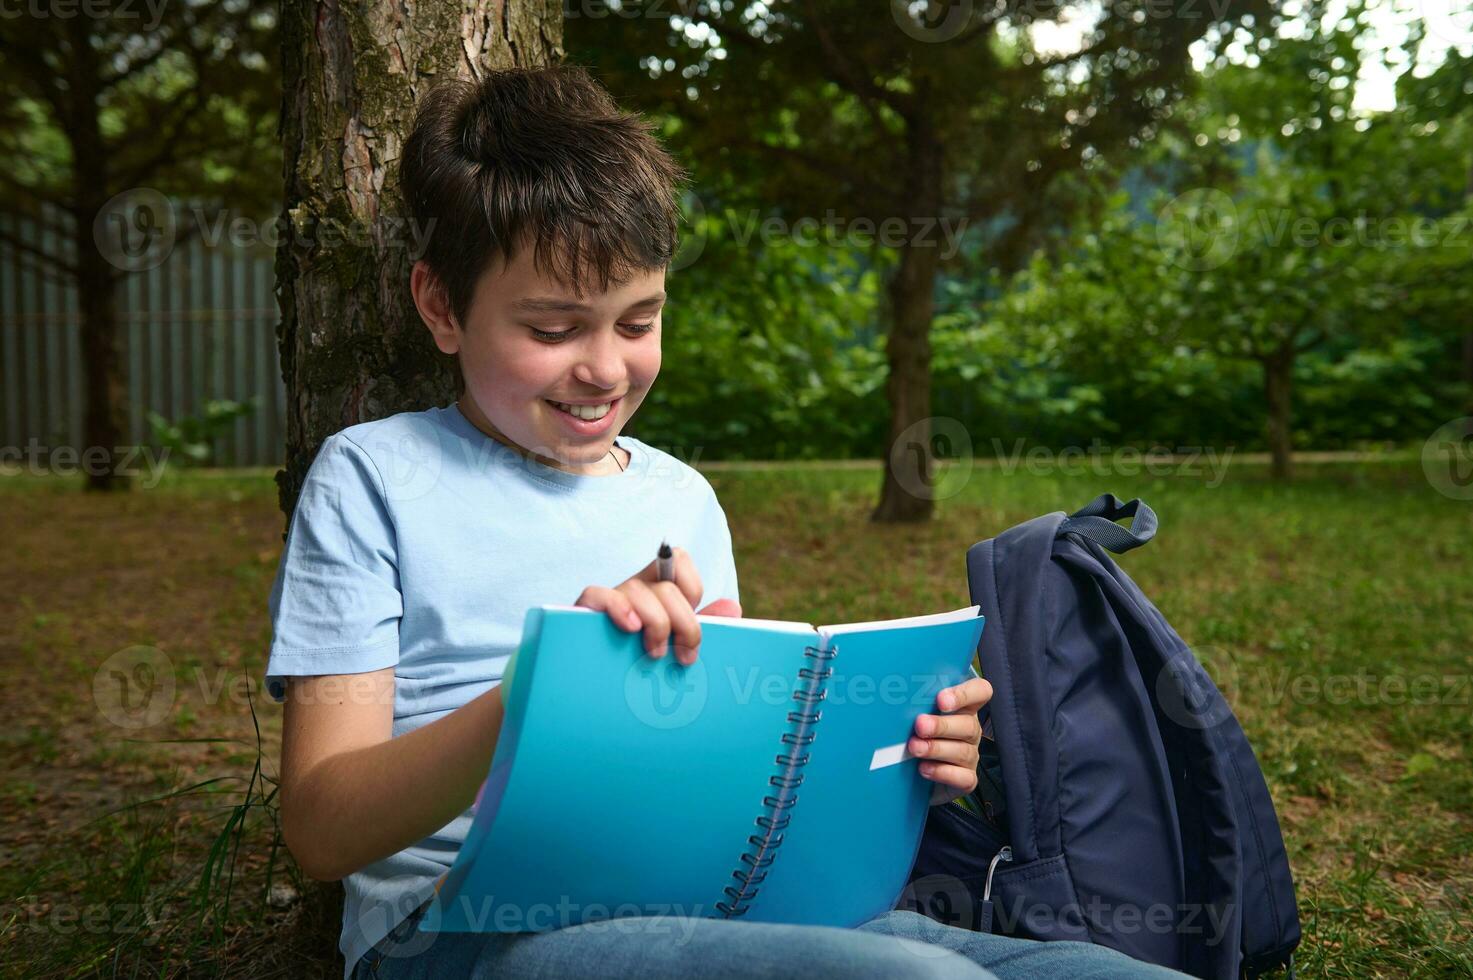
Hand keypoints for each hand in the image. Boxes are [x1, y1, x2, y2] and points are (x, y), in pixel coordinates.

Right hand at [574, 547, 741, 665]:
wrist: (595, 686)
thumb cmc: (640, 660)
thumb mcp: (674, 645)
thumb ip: (702, 627)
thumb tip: (733, 608)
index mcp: (658, 589)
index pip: (679, 560)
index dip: (692, 589)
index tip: (693, 625)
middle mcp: (635, 587)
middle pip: (666, 587)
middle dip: (683, 624)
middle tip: (682, 657)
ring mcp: (610, 598)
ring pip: (638, 591)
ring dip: (655, 625)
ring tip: (654, 655)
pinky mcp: (584, 611)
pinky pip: (597, 594)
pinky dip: (617, 608)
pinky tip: (630, 628)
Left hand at [911, 676, 992, 805]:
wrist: (910, 774)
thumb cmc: (915, 734)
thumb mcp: (914, 715)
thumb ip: (914, 704)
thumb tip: (896, 698)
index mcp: (963, 707)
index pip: (980, 691)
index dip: (965, 694)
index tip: (941, 700)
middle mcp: (970, 730)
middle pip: (969, 724)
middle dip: (942, 726)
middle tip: (920, 726)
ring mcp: (970, 755)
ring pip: (963, 751)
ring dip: (937, 749)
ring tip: (915, 748)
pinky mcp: (966, 779)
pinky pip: (963, 777)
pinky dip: (943, 772)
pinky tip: (924, 768)